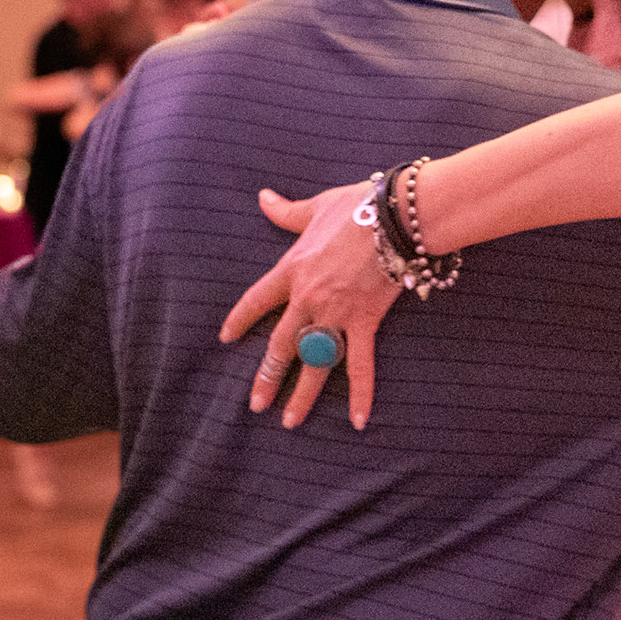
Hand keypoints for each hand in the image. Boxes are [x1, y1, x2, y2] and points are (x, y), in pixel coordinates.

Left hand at [218, 181, 402, 428]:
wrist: (394, 217)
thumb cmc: (356, 207)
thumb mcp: (315, 207)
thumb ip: (286, 211)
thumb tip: (263, 197)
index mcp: (291, 270)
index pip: (256, 301)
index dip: (240, 320)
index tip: (226, 338)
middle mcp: (308, 298)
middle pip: (281, 345)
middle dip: (267, 377)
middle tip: (255, 404)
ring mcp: (336, 313)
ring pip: (313, 362)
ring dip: (301, 395)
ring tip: (289, 422)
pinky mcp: (365, 322)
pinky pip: (361, 365)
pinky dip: (362, 394)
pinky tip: (359, 421)